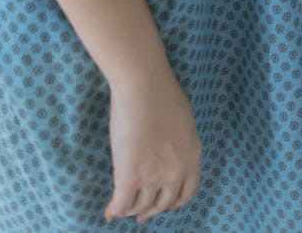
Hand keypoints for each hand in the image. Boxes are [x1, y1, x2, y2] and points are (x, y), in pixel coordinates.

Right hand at [104, 62, 202, 224]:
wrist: (145, 86)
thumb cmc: (162, 93)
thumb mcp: (183, 121)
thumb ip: (179, 142)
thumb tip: (169, 150)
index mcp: (192, 156)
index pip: (186, 193)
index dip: (174, 202)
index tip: (165, 205)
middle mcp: (176, 172)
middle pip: (162, 203)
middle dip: (151, 210)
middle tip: (141, 215)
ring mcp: (153, 177)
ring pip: (141, 206)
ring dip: (131, 210)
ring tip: (123, 209)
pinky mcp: (130, 176)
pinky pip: (122, 203)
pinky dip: (115, 210)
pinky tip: (110, 212)